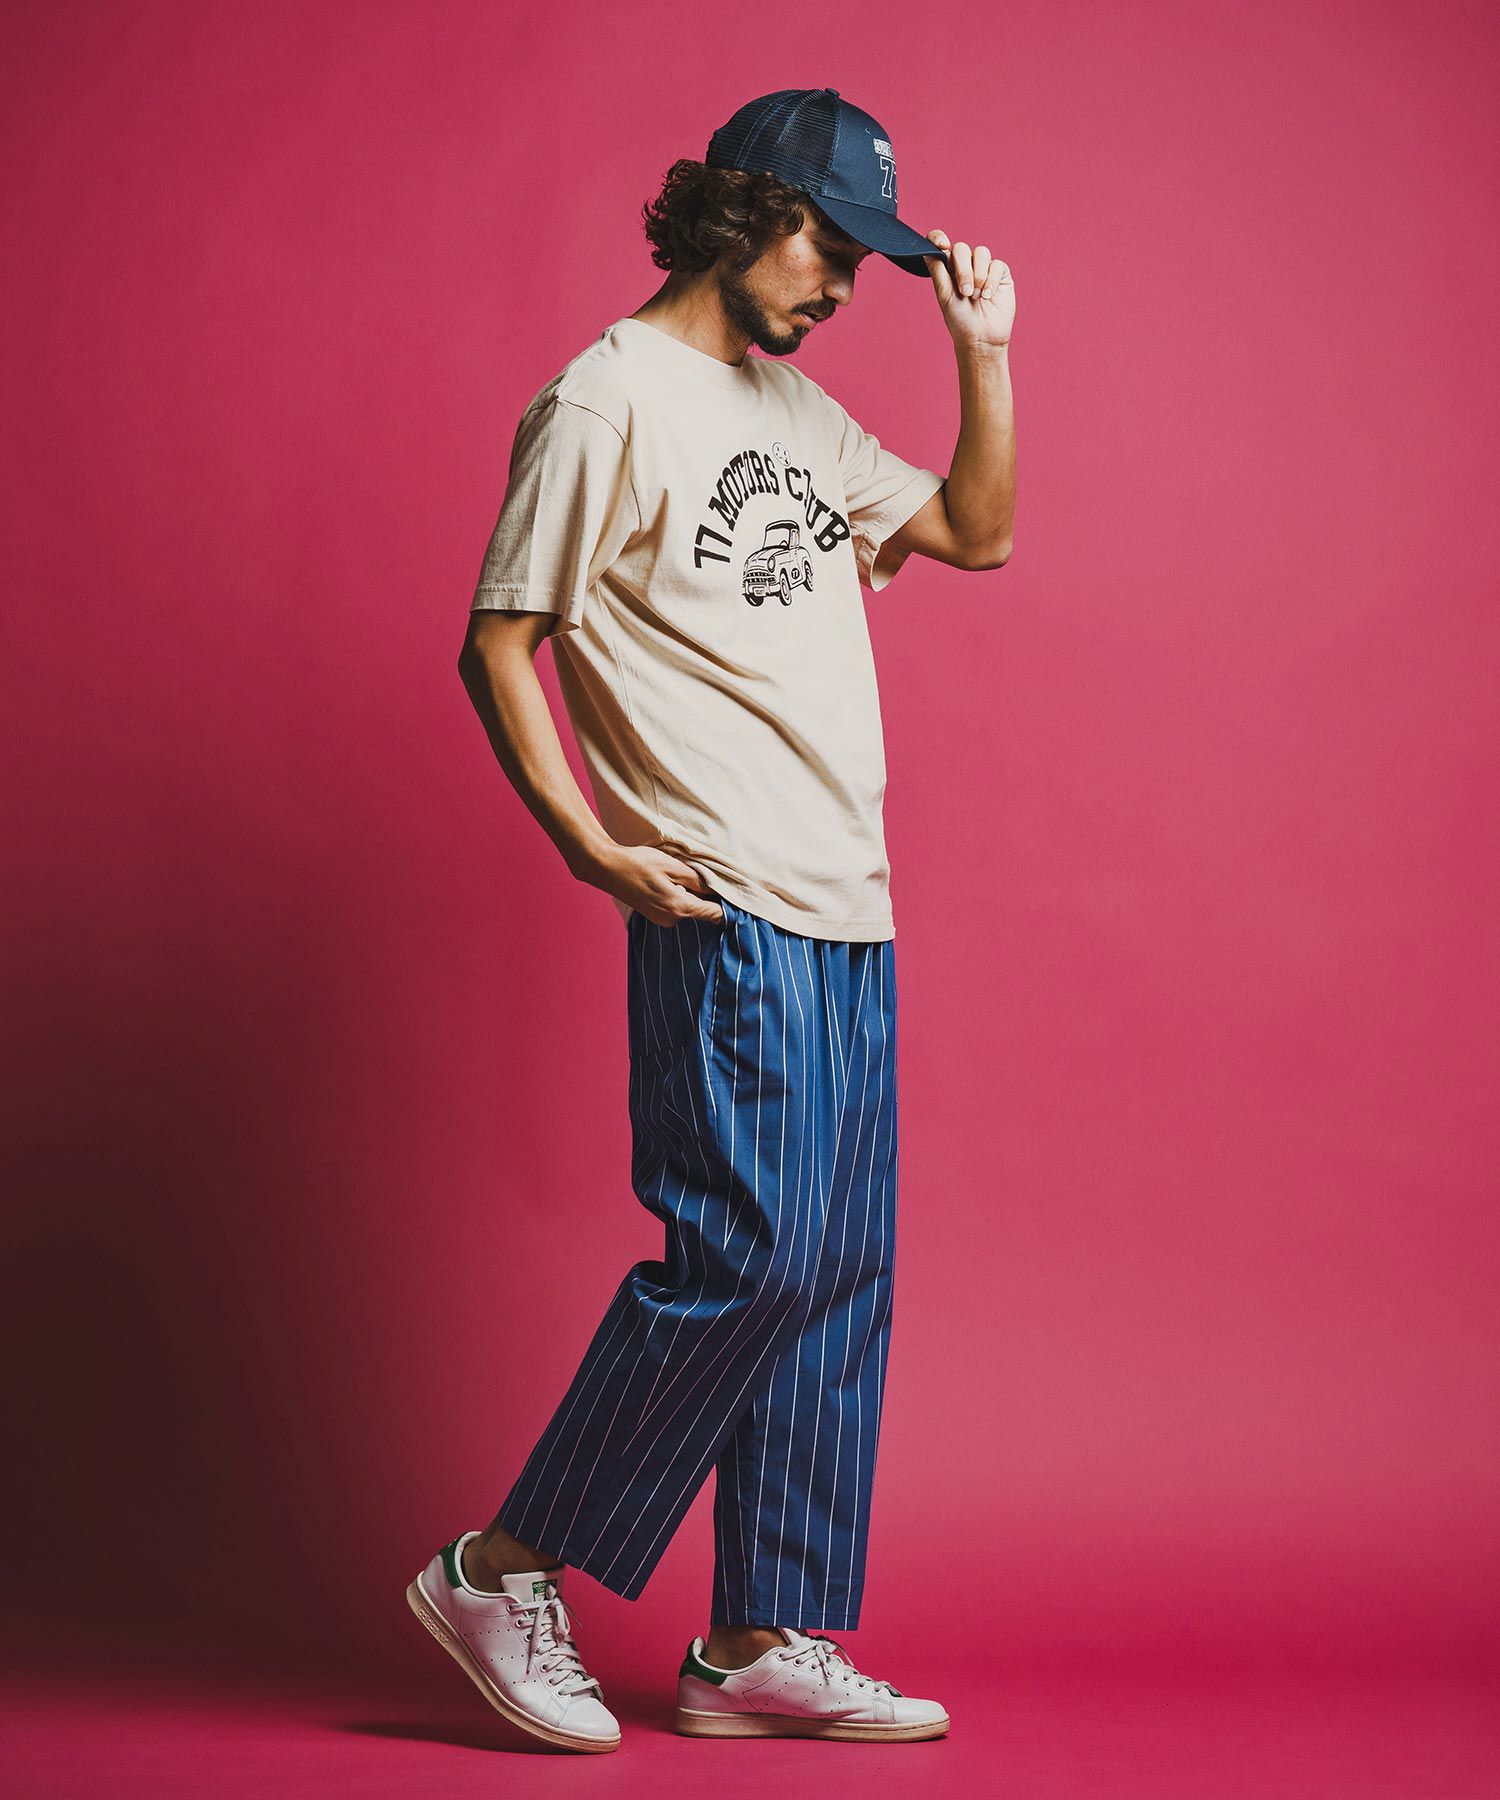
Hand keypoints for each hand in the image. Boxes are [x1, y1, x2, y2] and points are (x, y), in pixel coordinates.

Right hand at [591, 843, 725, 926]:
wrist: (607, 868)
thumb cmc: (639, 864)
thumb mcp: (673, 866)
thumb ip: (698, 880)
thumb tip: (718, 889)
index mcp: (680, 907)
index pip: (715, 914)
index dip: (729, 905)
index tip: (737, 894)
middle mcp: (672, 919)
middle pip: (702, 910)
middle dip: (706, 894)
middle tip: (702, 874)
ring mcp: (662, 920)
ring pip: (689, 907)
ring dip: (691, 894)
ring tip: (679, 874)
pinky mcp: (655, 915)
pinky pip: (676, 907)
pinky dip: (678, 896)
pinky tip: (667, 881)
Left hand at [922, 230, 1013, 351]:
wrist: (981, 338)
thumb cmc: (959, 320)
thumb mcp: (944, 295)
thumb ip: (937, 271)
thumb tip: (928, 248)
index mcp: (948, 269)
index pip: (940, 243)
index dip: (939, 238)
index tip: (942, 245)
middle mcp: (965, 265)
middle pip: (962, 248)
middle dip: (963, 270)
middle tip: (965, 292)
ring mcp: (984, 268)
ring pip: (981, 253)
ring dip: (978, 275)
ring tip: (976, 296)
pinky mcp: (1001, 274)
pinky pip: (997, 265)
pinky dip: (991, 280)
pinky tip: (988, 296)